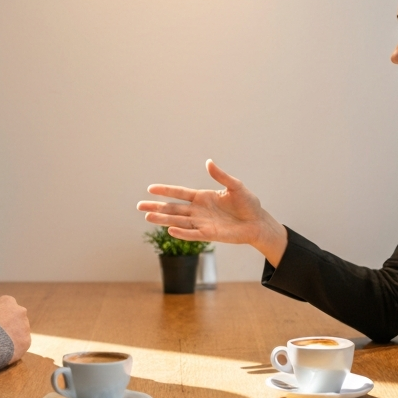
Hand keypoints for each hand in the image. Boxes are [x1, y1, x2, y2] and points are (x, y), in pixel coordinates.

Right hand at [0, 295, 30, 361]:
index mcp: (7, 301)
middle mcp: (20, 311)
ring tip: (0, 346)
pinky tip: (5, 352)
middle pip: (17, 318)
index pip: (8, 307)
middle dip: (10, 326)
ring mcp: (25, 325)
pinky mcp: (27, 340)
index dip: (1, 317)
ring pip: (21, 332)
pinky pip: (22, 344)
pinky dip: (15, 349)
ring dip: (13, 337)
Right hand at [137, 160, 288, 267]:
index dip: (166, 191)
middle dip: (157, 207)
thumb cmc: (248, 203)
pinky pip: (192, 234)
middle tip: (139, 206)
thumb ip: (221, 176)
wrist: (257, 222)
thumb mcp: (235, 186)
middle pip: (173, 208)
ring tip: (147, 217)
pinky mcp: (209, 235)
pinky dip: (182, 233)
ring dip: (163, 219)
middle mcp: (199, 210)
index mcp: (203, 197)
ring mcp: (202, 223)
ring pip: (178, 221)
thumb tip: (208, 162)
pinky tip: (170, 230)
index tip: (150, 189)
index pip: (180, 193)